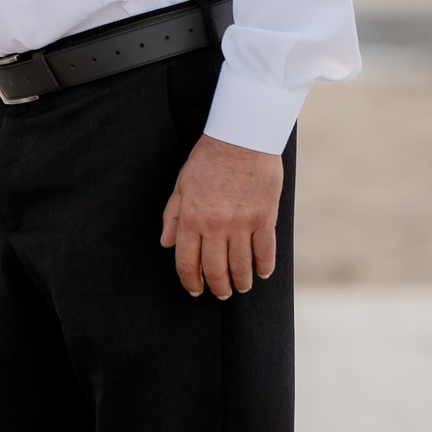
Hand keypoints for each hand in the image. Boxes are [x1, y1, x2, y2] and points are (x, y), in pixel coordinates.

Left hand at [160, 133, 282, 298]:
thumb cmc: (208, 159)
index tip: (195, 290)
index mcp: (191, 218)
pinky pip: (265, 252)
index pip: (187, 262)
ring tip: (240, 287)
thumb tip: (166, 244)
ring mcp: (242, 224)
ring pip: (241, 267)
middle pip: (215, 270)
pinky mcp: (264, 218)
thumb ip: (173, 217)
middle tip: (220, 293)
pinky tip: (262, 273)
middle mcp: (215, 225)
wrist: (241, 138)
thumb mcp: (182, 185)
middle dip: (217, 287)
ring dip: (240, 283)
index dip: (190, 281)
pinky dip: (263, 267)